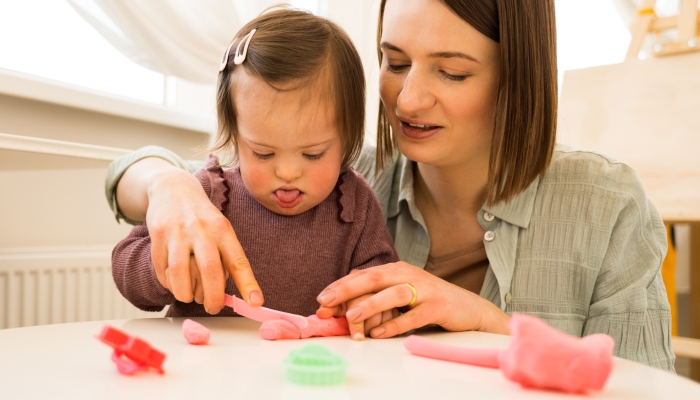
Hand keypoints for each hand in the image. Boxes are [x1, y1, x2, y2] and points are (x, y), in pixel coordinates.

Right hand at [118, 158, 263, 313]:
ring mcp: (177, 232)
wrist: (173, 189)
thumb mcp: (220, 229)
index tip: (256, 303)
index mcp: (222, 229)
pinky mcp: (157, 236)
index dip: (248, 284)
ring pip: (180, 274)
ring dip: (186, 294)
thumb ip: (226, 258)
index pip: (238, 260)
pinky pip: (162, 270)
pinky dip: (169, 284)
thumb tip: (235, 296)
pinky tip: (175, 282)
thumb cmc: (202, 218)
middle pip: (210, 270)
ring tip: (190, 296)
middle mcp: (201, 229)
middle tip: (213, 308)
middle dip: (213, 297)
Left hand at [316, 261, 509, 337]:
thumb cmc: (428, 301)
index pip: (363, 275)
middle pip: (373, 278)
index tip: (321, 300)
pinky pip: (413, 316)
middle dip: (347, 290)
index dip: (340, 286)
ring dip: (370, 305)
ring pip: (393, 294)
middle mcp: (408, 275)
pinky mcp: (438, 306)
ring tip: (351, 316)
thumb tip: (344, 308)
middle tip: (326, 302)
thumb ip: (376, 298)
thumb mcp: (400, 295)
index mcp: (396, 270)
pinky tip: (379, 333)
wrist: (468, 308)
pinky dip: (395, 325)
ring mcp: (424, 289)